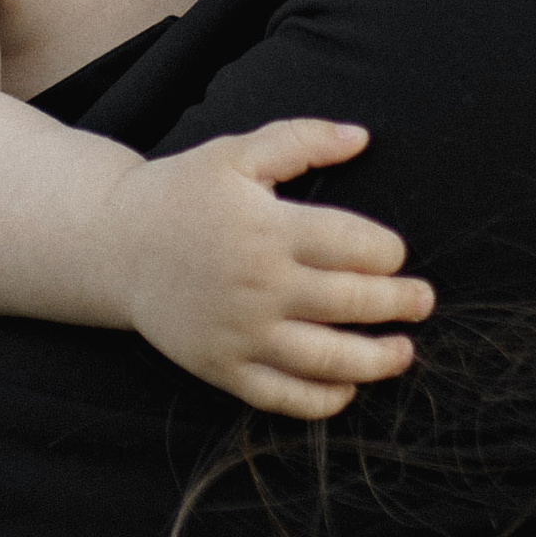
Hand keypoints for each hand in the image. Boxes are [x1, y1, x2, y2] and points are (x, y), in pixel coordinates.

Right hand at [114, 118, 432, 418]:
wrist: (113, 245)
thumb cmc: (181, 193)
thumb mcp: (236, 153)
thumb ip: (301, 140)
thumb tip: (361, 136)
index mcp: (268, 229)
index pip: (355, 245)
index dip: (388, 252)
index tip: (395, 254)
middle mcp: (259, 285)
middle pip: (352, 301)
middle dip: (400, 302)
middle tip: (422, 300)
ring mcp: (240, 332)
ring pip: (327, 358)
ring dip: (377, 359)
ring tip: (403, 352)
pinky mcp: (221, 367)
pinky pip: (282, 396)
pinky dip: (321, 400)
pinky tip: (346, 387)